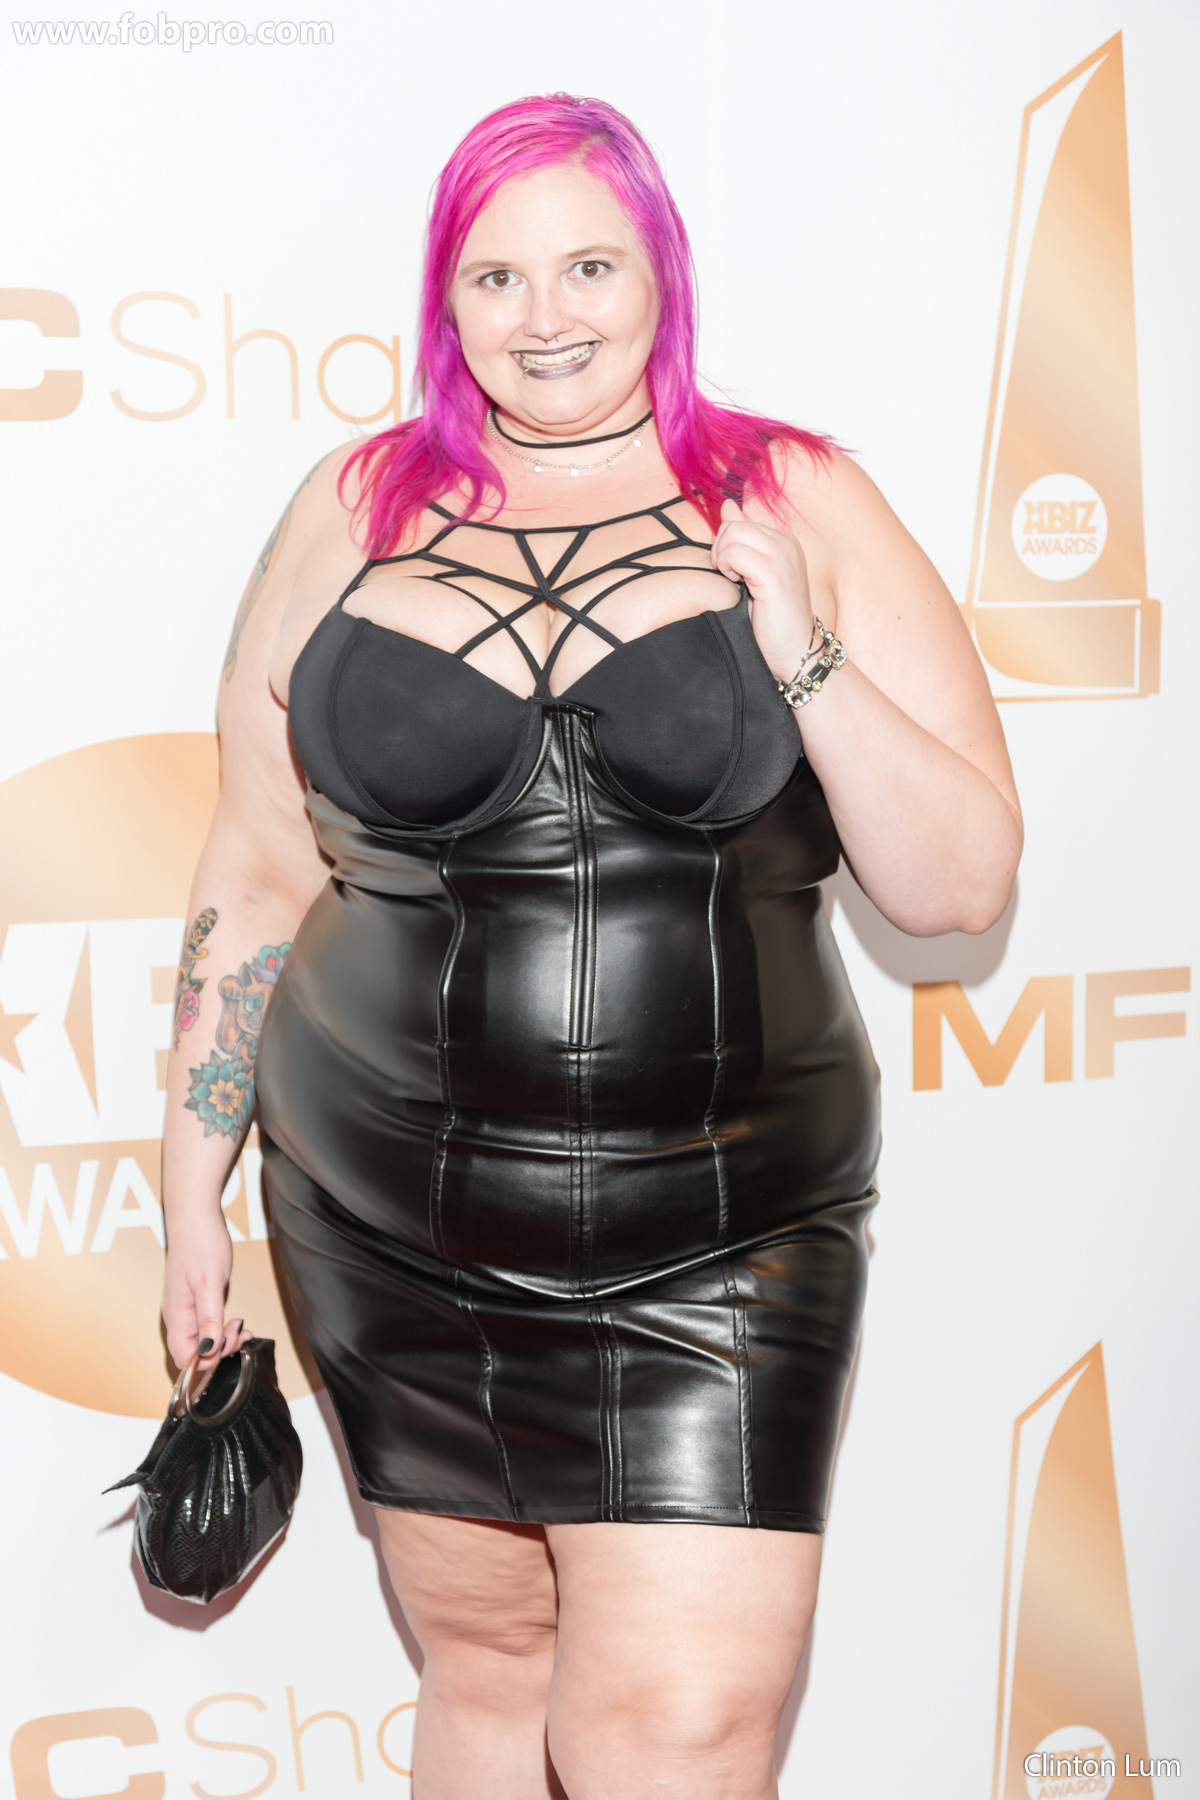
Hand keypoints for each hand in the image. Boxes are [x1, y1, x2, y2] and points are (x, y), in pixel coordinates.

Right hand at [161, 1207, 251, 1374]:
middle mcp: (178, 1317)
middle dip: (219, 1351)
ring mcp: (185, 1309)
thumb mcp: (210, 1282)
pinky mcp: (194, 1302)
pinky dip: (222, 1329)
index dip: (206, 1362)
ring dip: (223, 1340)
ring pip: (201, 1341)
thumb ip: (209, 1318)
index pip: (183, 1359)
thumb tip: (208, 1350)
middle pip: (193, 1354)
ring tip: (241, 1326)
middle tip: (239, 1331)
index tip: (228, 1344)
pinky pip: (206, 1327)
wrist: (195, 1217)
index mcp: (177, 1316)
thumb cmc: (201, 1244)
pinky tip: (235, 1321)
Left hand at [711, 498, 815, 682]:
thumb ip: (742, 538)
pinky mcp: (775, 573)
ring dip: (723, 560)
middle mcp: (786, 543)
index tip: (732, 573)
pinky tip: (739, 586)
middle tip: (729, 578)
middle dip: (720, 551)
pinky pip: (735, 553)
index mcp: (782, 541)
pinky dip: (728, 568)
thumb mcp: (755, 572)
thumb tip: (728, 505)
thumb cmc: (773, 620)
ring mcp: (783, 556)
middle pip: (732, 525)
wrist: (796, 652)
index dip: (724, 548)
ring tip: (735, 582)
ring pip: (732, 534)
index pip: (737, 523)